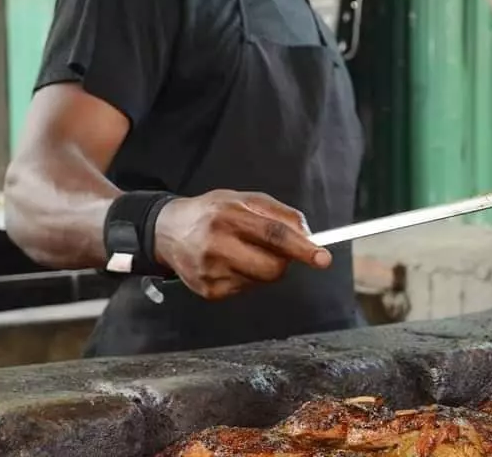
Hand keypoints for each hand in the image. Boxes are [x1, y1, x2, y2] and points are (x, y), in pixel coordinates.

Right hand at [153, 189, 330, 299]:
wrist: (168, 231)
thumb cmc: (214, 212)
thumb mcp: (246, 199)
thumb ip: (280, 214)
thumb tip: (308, 235)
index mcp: (229, 216)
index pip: (274, 235)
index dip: (302, 248)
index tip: (322, 257)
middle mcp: (217, 245)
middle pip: (271, 267)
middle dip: (284, 262)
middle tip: (278, 251)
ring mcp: (210, 271)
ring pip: (261, 281)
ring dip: (264, 268)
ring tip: (243, 251)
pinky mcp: (208, 291)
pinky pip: (246, 289)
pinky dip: (247, 277)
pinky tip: (230, 263)